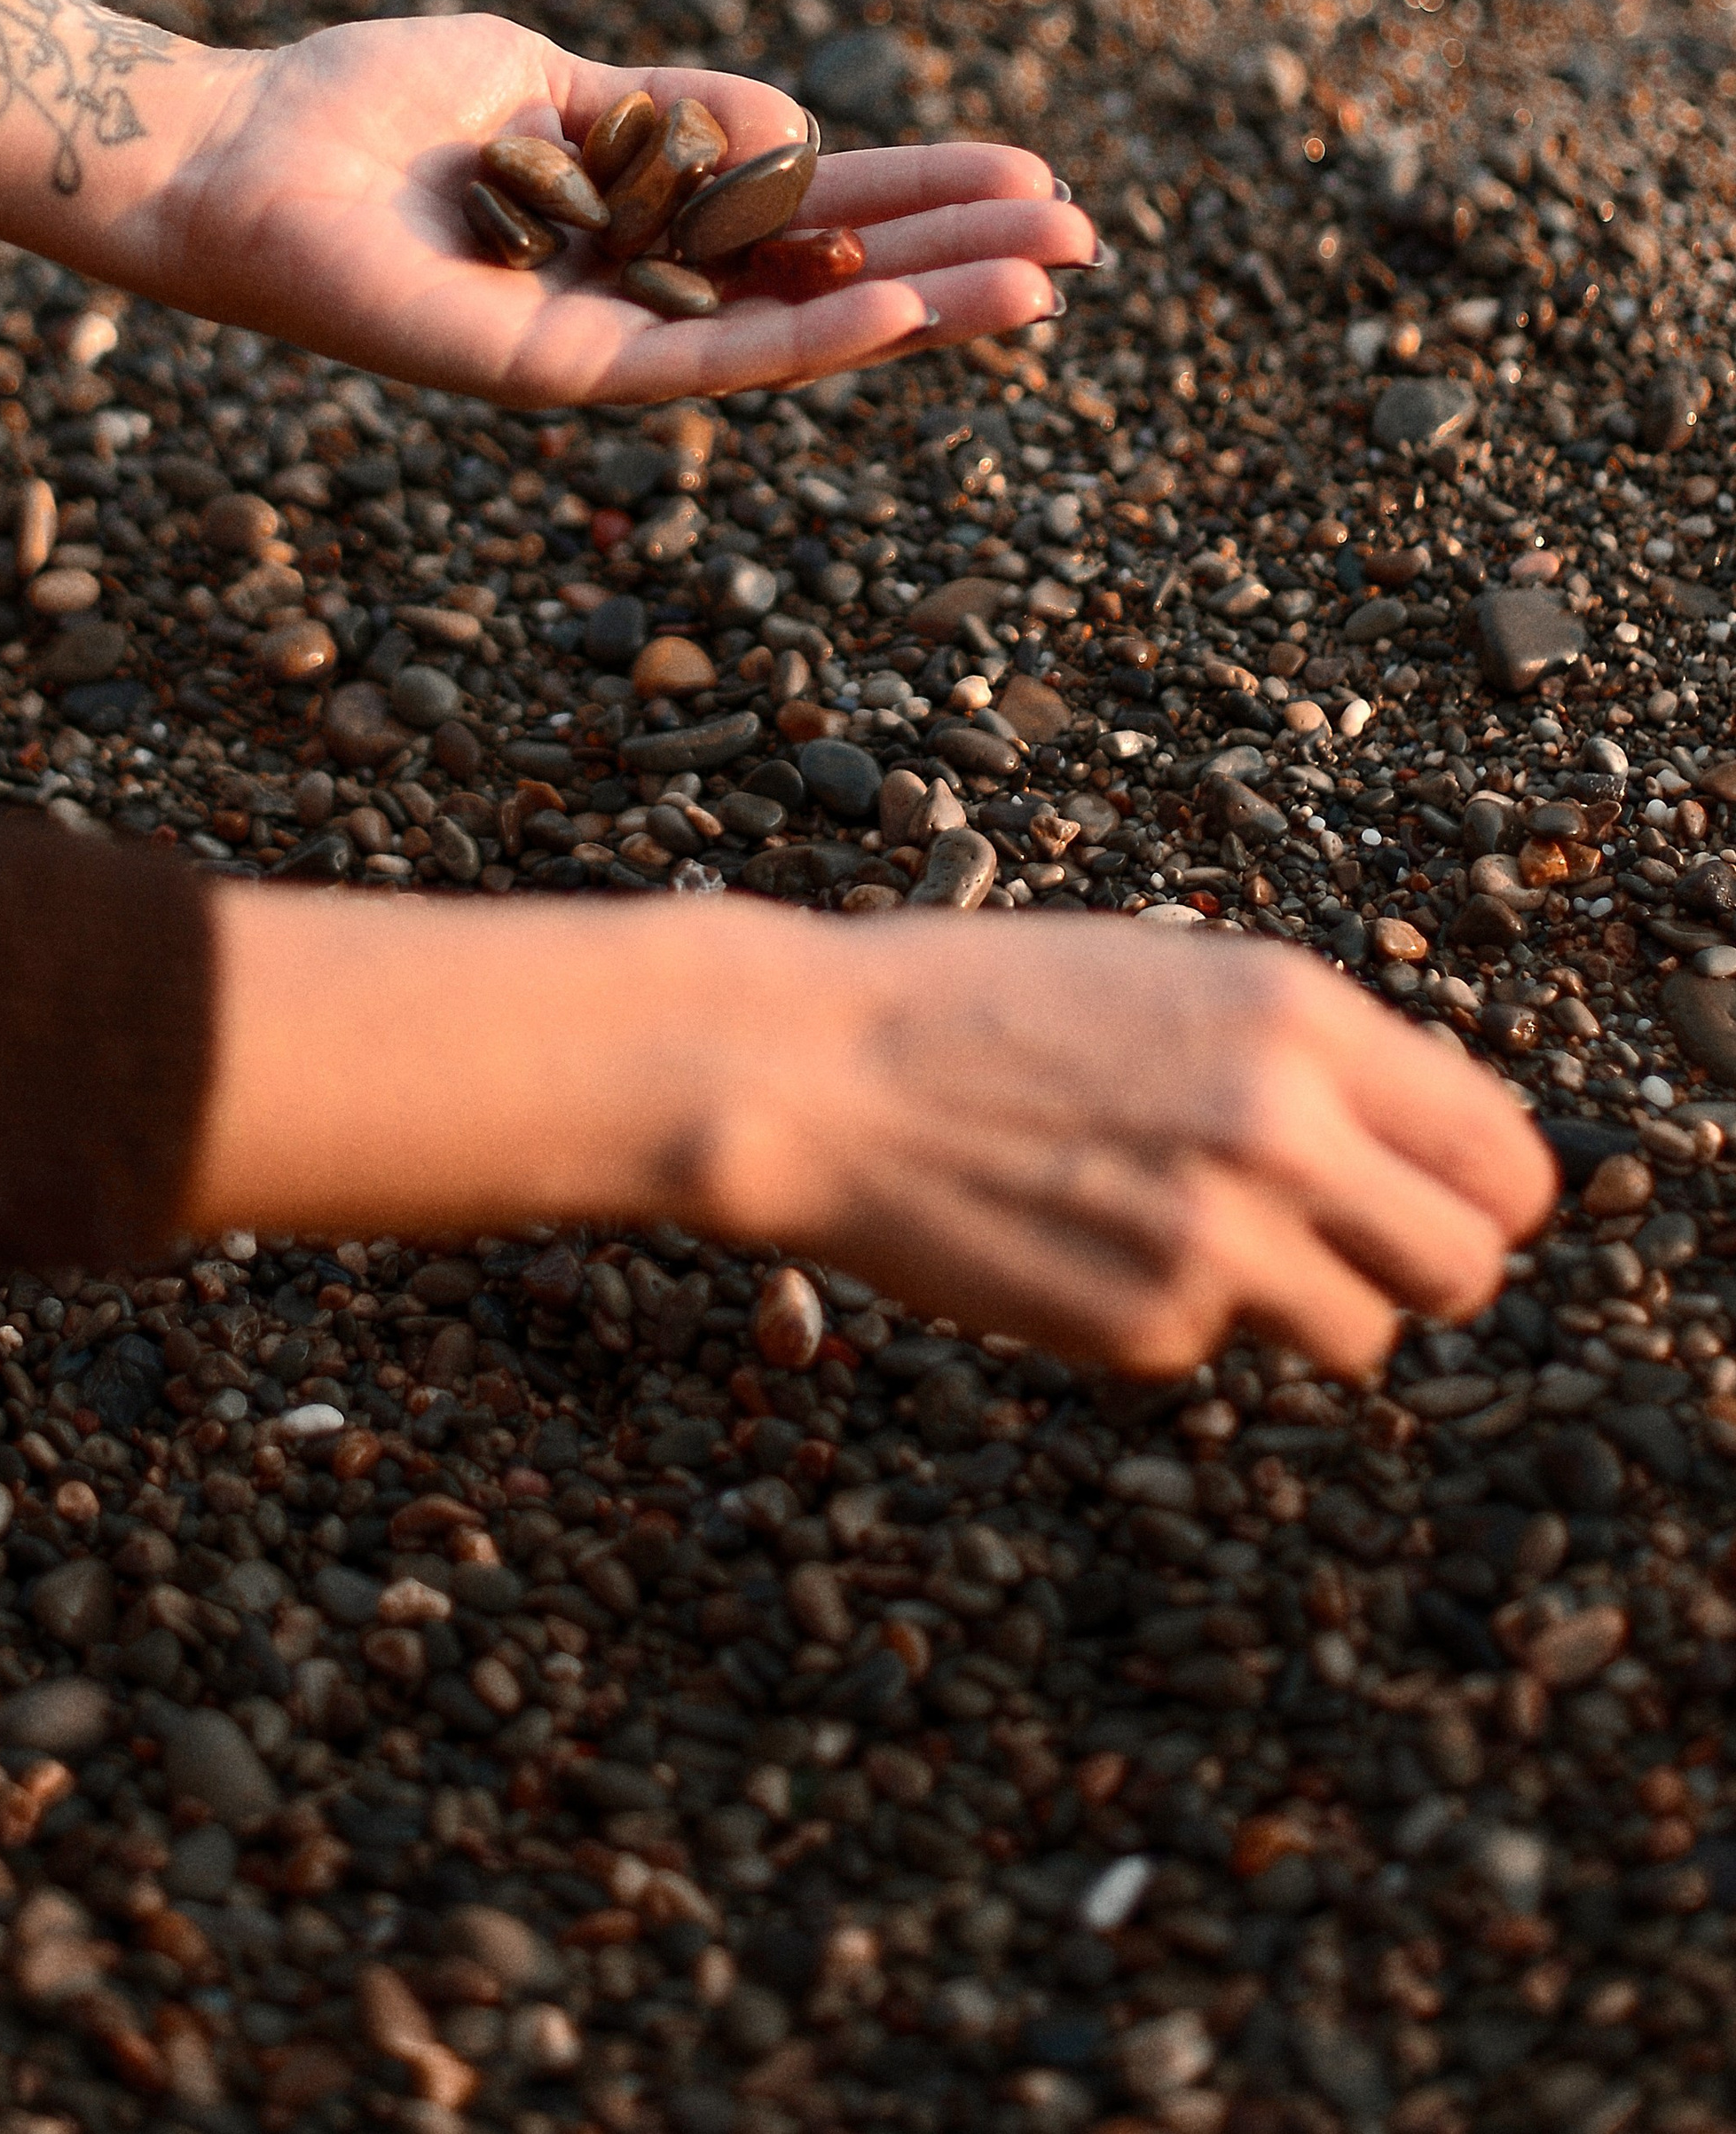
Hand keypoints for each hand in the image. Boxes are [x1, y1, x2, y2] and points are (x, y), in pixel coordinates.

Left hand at [155, 11, 1095, 401]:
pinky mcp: (547, 375)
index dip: (916, 202)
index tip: (1024, 179)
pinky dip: (805, 340)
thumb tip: (799, 127)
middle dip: (952, 259)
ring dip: (919, 310)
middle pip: (824, 283)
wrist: (224, 152)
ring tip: (1042, 281)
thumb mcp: (549, 78)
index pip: (807, 223)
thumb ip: (671, 109)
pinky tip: (902, 316)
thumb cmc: (362, 106)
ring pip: (788, 333)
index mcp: (639, 227)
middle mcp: (633, 298)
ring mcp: (598, 347)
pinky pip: (698, 361)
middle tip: (1084, 239)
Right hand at [704, 922, 1556, 1378]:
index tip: (1436, 1201)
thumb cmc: (981, 1007)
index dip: (1479, 1192)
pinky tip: (1082, 1244)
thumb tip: (1415, 1141)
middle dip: (1418, 1270)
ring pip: (1362, 1333)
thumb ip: (1304, 1052)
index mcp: (1300, 1017)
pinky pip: (1218, 1348)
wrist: (819, 1070)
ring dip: (1303, 1306)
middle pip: (1466, 1267)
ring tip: (1191, 1237)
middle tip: (1346, 1250)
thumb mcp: (1168, 974)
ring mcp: (1219, 1238)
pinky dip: (1169, 1316)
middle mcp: (1284, 1128)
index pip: (1503, 1155)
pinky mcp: (1148, 1327)